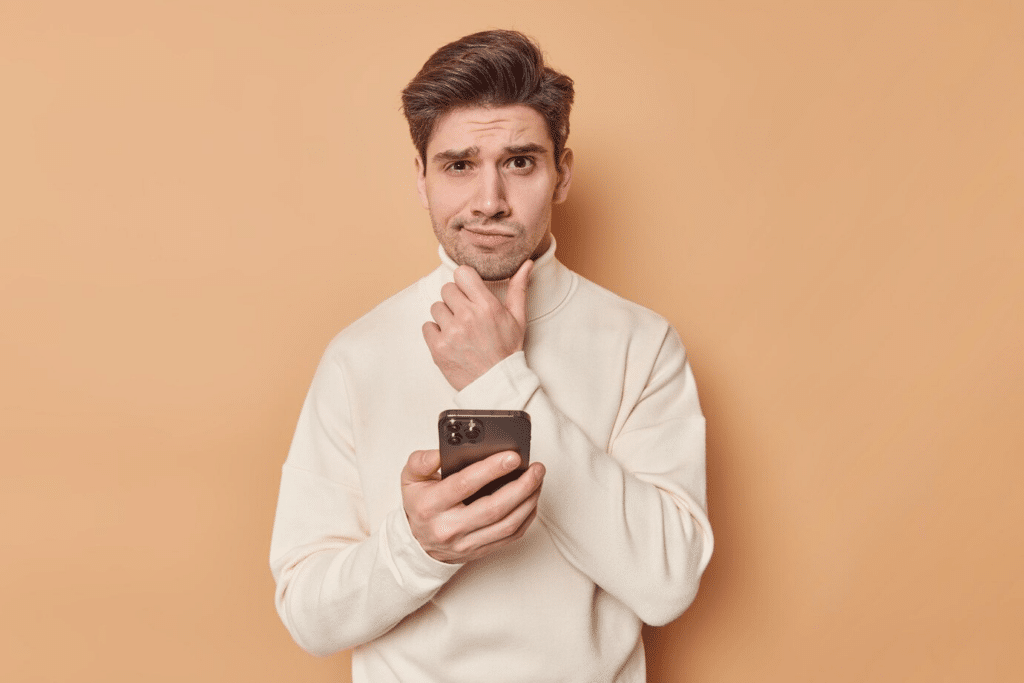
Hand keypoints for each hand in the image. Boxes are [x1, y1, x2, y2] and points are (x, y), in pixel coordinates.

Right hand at [401, 448, 544, 563]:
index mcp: (431, 506)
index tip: (513, 456)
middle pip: (493, 508)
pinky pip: (511, 536)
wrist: (418, 543)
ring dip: (529, 501)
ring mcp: (467, 543)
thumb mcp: (410, 479)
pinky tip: (532, 499)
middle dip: (521, 486)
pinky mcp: (481, 550)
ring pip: (507, 524)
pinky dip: (527, 516)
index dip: (491, 469)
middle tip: (536, 468)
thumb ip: (421, 461)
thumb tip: (441, 453)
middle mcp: (449, 527)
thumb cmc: (420, 505)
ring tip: (538, 480)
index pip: (464, 485)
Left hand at [422, 259, 532, 390]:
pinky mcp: (438, 347)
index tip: (469, 291)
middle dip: (455, 299)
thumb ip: (518, 288)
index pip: (462, 273)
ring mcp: (451, 332)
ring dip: (445, 316)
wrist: (497, 383)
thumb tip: (526, 264)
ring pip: (436, 307)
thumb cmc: (507, 350)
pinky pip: (427, 326)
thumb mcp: (517, 318)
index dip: (465, 281)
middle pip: (447, 289)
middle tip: (466, 314)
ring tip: (459, 329)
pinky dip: (436, 332)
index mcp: (486, 306)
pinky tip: (450, 340)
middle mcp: (467, 316)